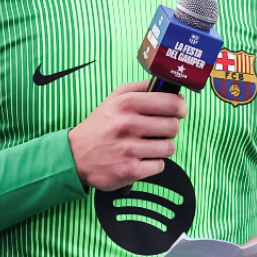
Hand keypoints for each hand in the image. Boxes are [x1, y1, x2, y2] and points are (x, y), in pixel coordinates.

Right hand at [68, 80, 186, 190]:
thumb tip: (168, 85)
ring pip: (169, 147)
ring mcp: (129, 149)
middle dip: (169, 128)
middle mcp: (128, 125)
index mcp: (126, 103)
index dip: (180, 107)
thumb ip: (141, 87)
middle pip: (173, 126)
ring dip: (162, 147)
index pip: (170, 103)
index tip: (179, 110)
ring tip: (147, 145)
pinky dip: (153, 163)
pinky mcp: (130, 171)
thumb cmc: (100, 125)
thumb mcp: (115, 98)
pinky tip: (140, 158)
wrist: (76, 155)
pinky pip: (160, 165)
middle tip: (159, 130)